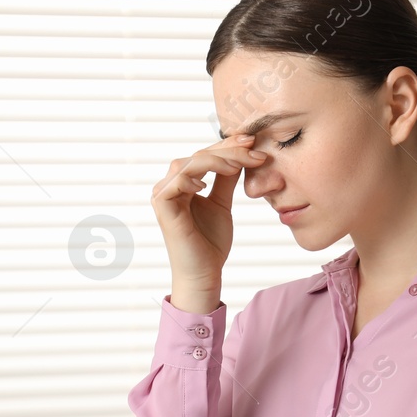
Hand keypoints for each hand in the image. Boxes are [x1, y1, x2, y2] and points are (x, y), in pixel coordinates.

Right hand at [149, 135, 267, 310]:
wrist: (205, 273)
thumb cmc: (211, 243)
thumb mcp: (222, 204)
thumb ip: (226, 180)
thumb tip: (240, 155)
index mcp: (183, 184)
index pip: (205, 156)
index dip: (227, 147)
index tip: (253, 143)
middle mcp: (170, 186)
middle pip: (197, 156)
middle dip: (227, 149)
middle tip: (252, 146)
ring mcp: (163, 194)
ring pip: (188, 163)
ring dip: (216, 160)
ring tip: (239, 164)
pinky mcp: (162, 206)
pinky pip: (177, 182)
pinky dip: (195, 177)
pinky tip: (210, 183)